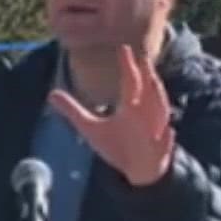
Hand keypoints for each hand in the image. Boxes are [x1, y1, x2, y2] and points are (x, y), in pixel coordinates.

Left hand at [48, 45, 175, 186]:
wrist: (136, 171)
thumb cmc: (117, 146)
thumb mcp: (91, 128)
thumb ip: (73, 110)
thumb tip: (51, 94)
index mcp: (130, 106)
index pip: (131, 81)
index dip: (127, 66)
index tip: (123, 48)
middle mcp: (144, 115)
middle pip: (148, 91)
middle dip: (147, 76)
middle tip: (145, 58)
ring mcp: (154, 133)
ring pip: (160, 113)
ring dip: (159, 100)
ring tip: (156, 85)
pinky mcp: (159, 153)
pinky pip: (165, 145)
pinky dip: (167, 139)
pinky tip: (170, 132)